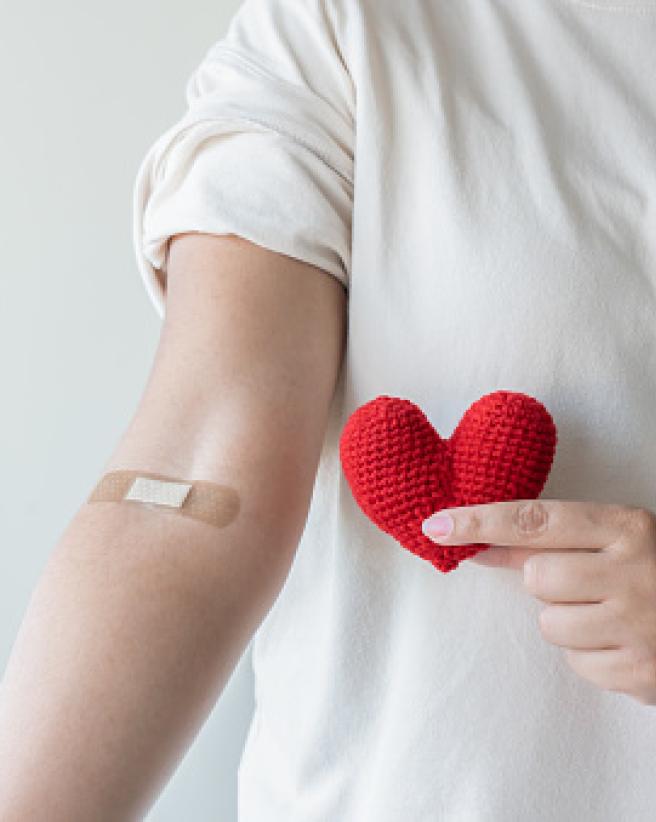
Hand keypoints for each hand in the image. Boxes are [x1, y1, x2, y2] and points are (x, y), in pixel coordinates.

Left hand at [421, 500, 655, 704]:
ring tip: (610, 613)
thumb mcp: (623, 537)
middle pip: (536, 578)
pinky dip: (590, 653)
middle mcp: (634, 573)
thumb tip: (483, 542)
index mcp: (629, 527)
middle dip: (546, 582)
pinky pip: (576, 663)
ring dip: (567, 620)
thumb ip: (560, 537)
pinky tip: (623, 641)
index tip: (436, 525)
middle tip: (584, 582)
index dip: (479, 521)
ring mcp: (640, 628)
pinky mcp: (641, 675)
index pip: (535, 520)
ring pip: (550, 625)